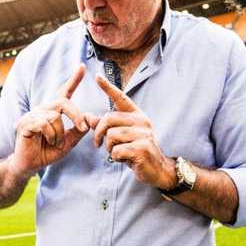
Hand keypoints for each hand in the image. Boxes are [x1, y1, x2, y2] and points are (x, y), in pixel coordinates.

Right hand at [10, 65, 90, 176]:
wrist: (30, 165)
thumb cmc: (47, 152)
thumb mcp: (69, 142)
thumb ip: (79, 130)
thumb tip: (92, 118)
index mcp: (53, 111)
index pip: (64, 92)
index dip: (74, 79)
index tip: (82, 67)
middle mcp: (42, 109)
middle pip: (63, 103)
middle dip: (76, 116)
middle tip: (83, 128)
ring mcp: (32, 115)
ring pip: (54, 116)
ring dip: (60, 134)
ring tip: (56, 143)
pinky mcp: (25, 123)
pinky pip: (44, 124)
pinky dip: (51, 135)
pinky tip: (49, 142)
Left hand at [92, 73, 176, 189]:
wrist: (157, 169)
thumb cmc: (137, 151)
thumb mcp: (121, 137)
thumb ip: (106, 126)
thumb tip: (87, 116)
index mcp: (137, 115)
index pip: (120, 98)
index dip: (108, 87)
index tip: (97, 76)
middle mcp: (142, 121)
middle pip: (109, 118)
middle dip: (99, 133)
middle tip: (98, 144)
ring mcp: (144, 134)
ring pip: (111, 136)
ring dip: (109, 148)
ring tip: (118, 153)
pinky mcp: (142, 148)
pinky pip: (117, 150)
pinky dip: (116, 157)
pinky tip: (124, 160)